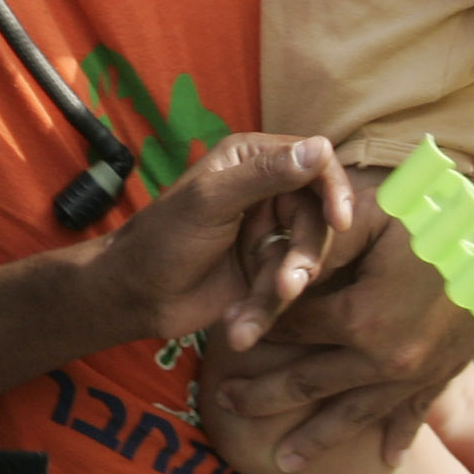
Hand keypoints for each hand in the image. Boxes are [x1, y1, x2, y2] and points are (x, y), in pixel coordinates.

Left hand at [99, 134, 353, 343]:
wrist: (133, 296)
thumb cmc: (162, 238)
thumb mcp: (211, 201)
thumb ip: (264, 175)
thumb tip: (321, 147)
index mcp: (253, 160)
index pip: (315, 164)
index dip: (334, 190)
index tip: (340, 221)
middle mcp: (267, 192)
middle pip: (316, 219)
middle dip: (303, 256)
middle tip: (289, 285)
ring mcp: (267, 234)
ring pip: (303, 259)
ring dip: (279, 290)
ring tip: (247, 317)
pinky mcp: (263, 272)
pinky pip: (285, 289)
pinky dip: (263, 310)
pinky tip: (237, 326)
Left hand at [209, 173, 473, 465]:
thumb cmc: (435, 217)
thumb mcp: (372, 217)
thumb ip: (320, 242)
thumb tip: (276, 266)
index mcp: (359, 318)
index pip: (289, 327)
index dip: (254, 325)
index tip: (224, 336)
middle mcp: (383, 359)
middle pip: (306, 383)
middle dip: (260, 395)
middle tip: (220, 403)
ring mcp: (414, 375)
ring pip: (351, 416)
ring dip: (312, 439)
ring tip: (278, 462)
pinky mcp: (442, 377)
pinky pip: (412, 418)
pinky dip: (395, 440)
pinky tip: (379, 462)